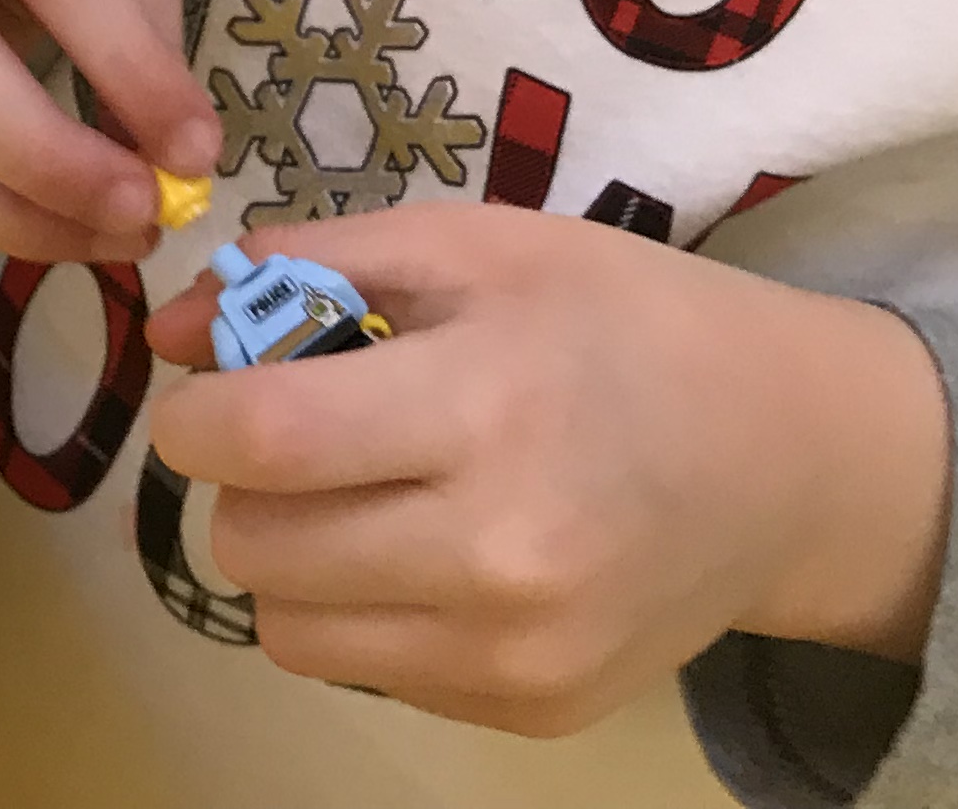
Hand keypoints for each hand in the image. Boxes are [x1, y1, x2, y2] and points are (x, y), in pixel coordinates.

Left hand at [145, 205, 948, 734]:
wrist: (789, 457)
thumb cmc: (623, 322)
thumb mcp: (478, 245)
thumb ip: (312, 269)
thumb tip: (168, 326)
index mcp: (483, 409)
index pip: (261, 441)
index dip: (198, 414)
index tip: (211, 392)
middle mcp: (498, 552)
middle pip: (254, 547)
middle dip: (245, 484)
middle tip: (305, 436)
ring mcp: (517, 650)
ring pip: (289, 630)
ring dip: (292, 559)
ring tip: (366, 493)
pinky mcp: (532, 711)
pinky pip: (368, 670)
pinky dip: (368, 611)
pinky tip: (436, 546)